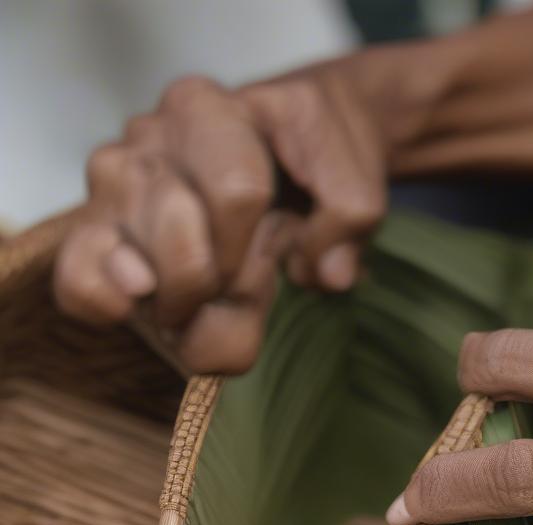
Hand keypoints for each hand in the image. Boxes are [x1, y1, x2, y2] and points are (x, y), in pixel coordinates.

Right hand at [54, 71, 385, 373]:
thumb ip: (348, 219)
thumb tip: (328, 274)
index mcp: (207, 109)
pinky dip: (109, 306)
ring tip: (208, 295)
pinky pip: (80, 280)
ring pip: (137, 271)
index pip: (235, 193)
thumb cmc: (312, 170)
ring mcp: (113, 184)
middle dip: (225, 282)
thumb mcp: (350, 180)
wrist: (285, 158)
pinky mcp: (94, 230)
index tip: (273, 256)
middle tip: (242, 283)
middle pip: (184, 242)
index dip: (262, 244)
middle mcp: (147, 139)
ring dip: (186, 306)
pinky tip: (142, 306)